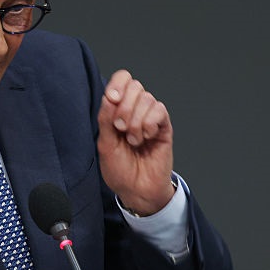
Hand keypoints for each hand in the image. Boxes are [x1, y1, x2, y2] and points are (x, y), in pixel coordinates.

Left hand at [97, 69, 175, 215]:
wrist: (137, 189)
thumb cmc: (120, 169)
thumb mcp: (105, 144)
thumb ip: (105, 119)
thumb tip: (109, 96)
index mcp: (118, 109)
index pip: (122, 80)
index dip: (118, 84)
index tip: (112, 99)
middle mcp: (135, 110)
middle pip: (135, 86)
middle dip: (125, 107)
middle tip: (121, 128)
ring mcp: (150, 117)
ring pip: (147, 98)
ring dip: (136, 121)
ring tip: (134, 140)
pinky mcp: (164, 127)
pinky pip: (159, 110)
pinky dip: (150, 123)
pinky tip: (146, 137)